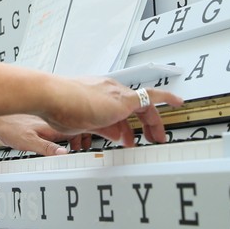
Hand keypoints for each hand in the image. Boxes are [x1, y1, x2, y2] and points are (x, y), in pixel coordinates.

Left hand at [0, 114, 93, 155]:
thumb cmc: (7, 128)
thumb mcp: (28, 143)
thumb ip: (46, 148)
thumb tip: (64, 154)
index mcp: (49, 125)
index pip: (74, 129)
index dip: (83, 137)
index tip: (84, 146)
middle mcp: (48, 119)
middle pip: (71, 125)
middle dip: (79, 134)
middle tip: (80, 146)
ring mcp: (42, 117)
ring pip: (62, 123)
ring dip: (68, 132)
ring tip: (69, 142)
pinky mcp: (35, 117)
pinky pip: (53, 121)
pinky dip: (58, 128)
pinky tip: (52, 136)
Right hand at [42, 76, 183, 146]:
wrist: (52, 95)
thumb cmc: (58, 108)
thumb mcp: (81, 124)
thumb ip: (100, 129)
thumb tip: (114, 137)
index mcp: (97, 95)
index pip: (117, 110)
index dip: (124, 125)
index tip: (128, 135)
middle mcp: (109, 90)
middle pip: (133, 107)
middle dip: (143, 124)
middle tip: (149, 138)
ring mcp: (116, 93)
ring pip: (143, 105)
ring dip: (152, 122)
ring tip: (158, 138)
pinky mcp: (124, 99)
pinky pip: (151, 97)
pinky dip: (166, 98)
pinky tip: (177, 102)